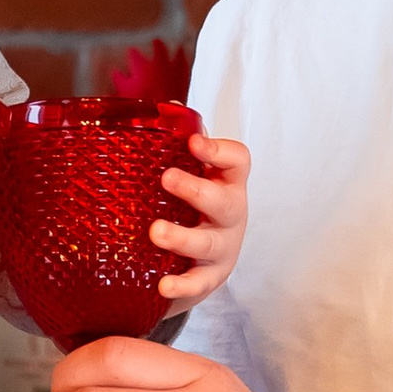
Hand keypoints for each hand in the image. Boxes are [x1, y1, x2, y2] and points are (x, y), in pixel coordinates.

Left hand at [151, 129, 248, 305]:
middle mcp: (230, 214)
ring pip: (208, 242)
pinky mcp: (208, 278)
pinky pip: (198, 283)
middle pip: (224, 202)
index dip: (219, 151)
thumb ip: (177, 143)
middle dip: (196, 190)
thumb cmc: (190, 206)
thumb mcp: (190, 175)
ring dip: (182, 237)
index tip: (194, 142)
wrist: (196, 260)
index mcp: (226, 182)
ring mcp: (221, 247)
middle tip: (167, 178)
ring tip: (155, 232)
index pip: (237, 161)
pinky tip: (163, 285)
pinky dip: (182, 286)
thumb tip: (168, 105)